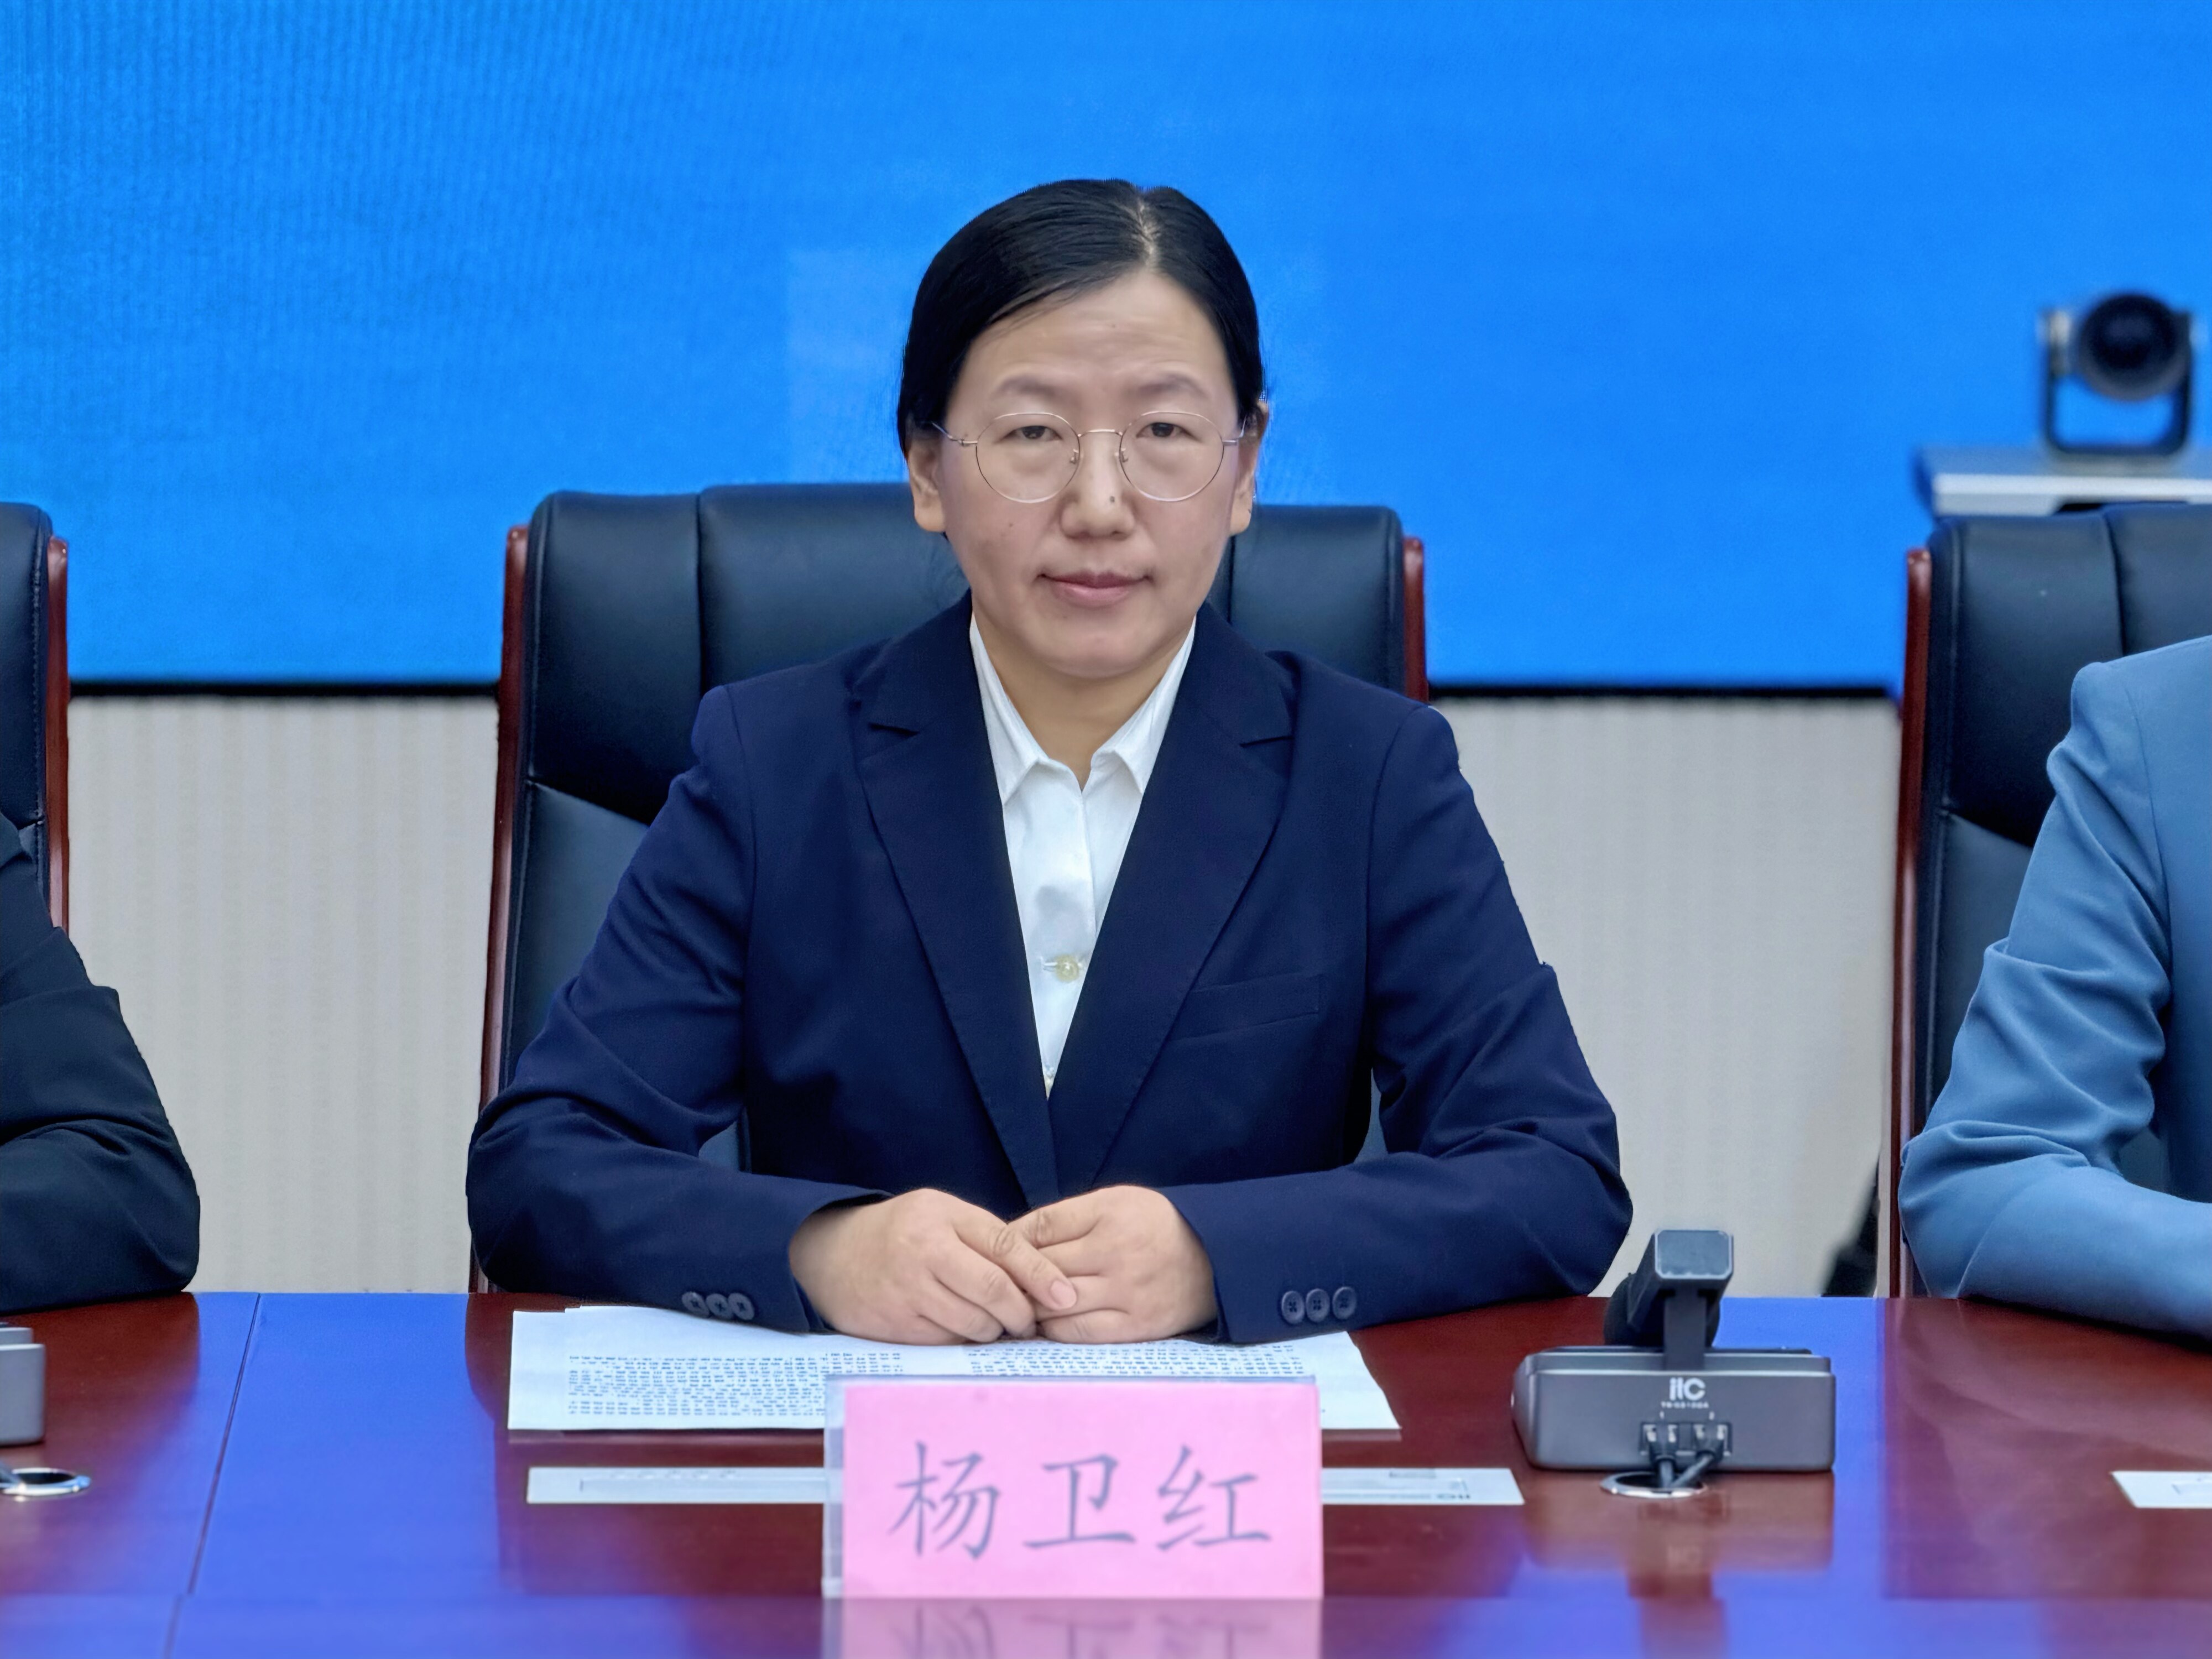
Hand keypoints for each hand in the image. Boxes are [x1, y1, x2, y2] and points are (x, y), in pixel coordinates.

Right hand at [788, 1189, 1078, 1343]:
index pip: (1006, 1246)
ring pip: (974, 1322)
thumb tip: (1040, 1277)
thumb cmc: (902, 1231)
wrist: (831, 1254)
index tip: (1066, 1296)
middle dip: (1022, 1313)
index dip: (1041, 1275)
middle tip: (1030, 1322)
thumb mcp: (942, 1214)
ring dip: (994, 1330)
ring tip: (995, 1324)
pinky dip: (963, 1339)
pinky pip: (947, 1340)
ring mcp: (907, 1290)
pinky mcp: (894, 1324)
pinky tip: (961, 1329)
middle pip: (993, 1291)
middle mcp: (925, 1251)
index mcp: (943, 1217)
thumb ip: (986, 1237)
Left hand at [1013, 1186, 1217, 1341]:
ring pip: (1055, 1306)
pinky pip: (1079, 1333)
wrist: (1217, 1257)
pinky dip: (1055, 1330)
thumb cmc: (1155, 1225)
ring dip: (1030, 1307)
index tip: (995, 1252)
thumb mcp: (1114, 1201)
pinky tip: (1047, 1323)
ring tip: (1018, 1306)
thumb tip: (1012, 1238)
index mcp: (1109, 1215)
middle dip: (1013, 1278)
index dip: (1010, 1242)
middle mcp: (1117, 1254)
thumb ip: (1066, 1217)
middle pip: (1043, 1269)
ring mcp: (1126, 1294)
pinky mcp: (1135, 1326)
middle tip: (996, 1284)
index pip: (1041, 1228)